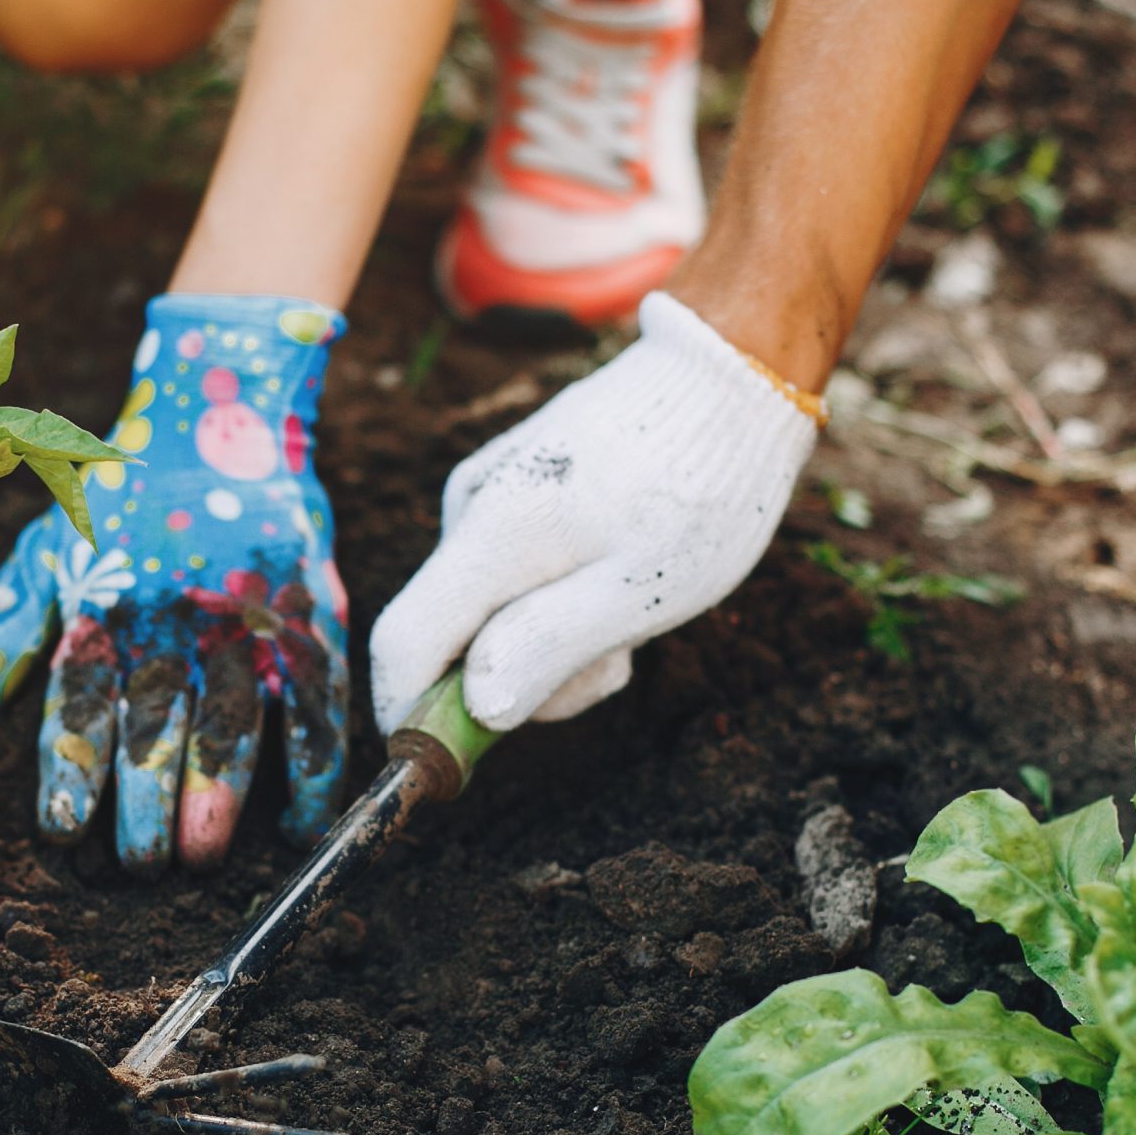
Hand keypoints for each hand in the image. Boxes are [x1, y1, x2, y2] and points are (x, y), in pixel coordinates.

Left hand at [0, 294, 349, 873]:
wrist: (222, 421)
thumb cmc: (125, 502)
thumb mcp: (50, 549)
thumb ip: (10, 627)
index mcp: (105, 609)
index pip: (81, 704)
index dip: (73, 771)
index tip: (64, 831)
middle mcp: (172, 621)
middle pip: (156, 728)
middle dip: (146, 803)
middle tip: (144, 862)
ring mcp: (245, 623)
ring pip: (231, 724)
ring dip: (217, 795)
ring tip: (200, 854)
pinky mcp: (307, 621)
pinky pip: (314, 707)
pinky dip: (311, 770)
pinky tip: (297, 824)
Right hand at [368, 291, 820, 734]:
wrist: (731, 373)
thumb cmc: (698, 489)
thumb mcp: (640, 588)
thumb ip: (551, 645)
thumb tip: (476, 705)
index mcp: (491, 534)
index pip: (403, 643)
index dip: (411, 714)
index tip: (456, 760)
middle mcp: (471, 507)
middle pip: (451, 636)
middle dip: (521, 676)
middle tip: (616, 660)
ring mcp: (492, 490)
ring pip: (489, 606)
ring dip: (553, 636)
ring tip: (633, 603)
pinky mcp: (517, 484)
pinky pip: (514, 570)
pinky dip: (561, 594)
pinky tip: (621, 570)